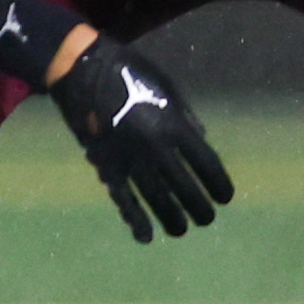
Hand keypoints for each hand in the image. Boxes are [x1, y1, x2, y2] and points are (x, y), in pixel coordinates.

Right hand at [48, 35, 234, 241]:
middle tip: (206, 218)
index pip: (206, 164)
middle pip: (185, 187)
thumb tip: (202, 141)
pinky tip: (145, 236)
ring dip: (171, 218)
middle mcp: (154, 145)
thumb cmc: (127, 70)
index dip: (220, 185)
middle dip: (199, 208)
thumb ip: (185, 116)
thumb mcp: (166, 85)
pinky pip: (121, 196)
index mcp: (173, 123)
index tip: (225, 198)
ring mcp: (128, 156)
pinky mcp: (104, 162)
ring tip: (181, 229)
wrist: (78, 66)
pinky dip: (133, 219)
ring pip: (155, 198)